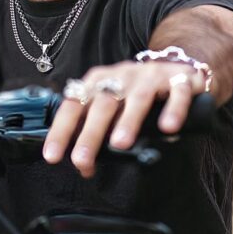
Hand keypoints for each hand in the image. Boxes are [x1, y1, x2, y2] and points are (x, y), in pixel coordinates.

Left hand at [42, 60, 206, 177]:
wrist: (177, 67)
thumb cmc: (136, 93)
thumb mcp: (111, 106)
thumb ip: (96, 132)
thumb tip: (83, 166)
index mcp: (99, 81)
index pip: (74, 105)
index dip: (61, 130)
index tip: (52, 156)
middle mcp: (122, 76)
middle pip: (103, 104)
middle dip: (90, 133)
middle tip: (81, 160)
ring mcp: (151, 77)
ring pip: (137, 98)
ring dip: (127, 121)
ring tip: (120, 144)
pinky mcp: (180, 79)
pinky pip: (177, 94)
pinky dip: (173, 110)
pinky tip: (168, 129)